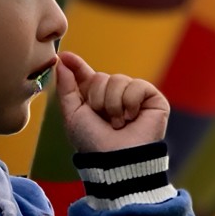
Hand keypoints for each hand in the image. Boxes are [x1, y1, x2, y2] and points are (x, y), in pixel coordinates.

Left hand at [55, 51, 169, 152]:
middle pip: (102, 77)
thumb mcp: (73, 115)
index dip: (77, 66)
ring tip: (118, 123)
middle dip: (97, 98)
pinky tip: (133, 118)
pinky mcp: (153, 98)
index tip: (64, 56)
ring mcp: (135, 96)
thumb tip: (61, 60)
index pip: (87, 76)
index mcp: (97, 100)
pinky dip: (131, 103)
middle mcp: (116, 96)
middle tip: (103, 118)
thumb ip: (66, 87)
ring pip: (119, 80)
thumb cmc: (94, 142)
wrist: (116, 159)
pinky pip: (137, 85)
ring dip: (113, 104)